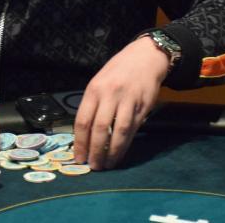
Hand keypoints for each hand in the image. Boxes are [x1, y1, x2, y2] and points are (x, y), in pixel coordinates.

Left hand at [73, 36, 167, 169]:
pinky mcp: (142, 106)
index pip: (83, 120)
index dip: (80, 142)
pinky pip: (133, 129)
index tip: (78, 158)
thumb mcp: (99, 82)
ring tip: (107, 164)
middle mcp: (110, 94)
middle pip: (99, 128)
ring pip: (118, 131)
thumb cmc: (118, 71)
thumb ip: (93, 104)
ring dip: (112, 151)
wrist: (145, 57)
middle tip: (93, 166)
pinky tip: (120, 153)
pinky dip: (125, 144)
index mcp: (94, 89)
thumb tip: (84, 135)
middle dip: (95, 150)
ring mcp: (127, 100)